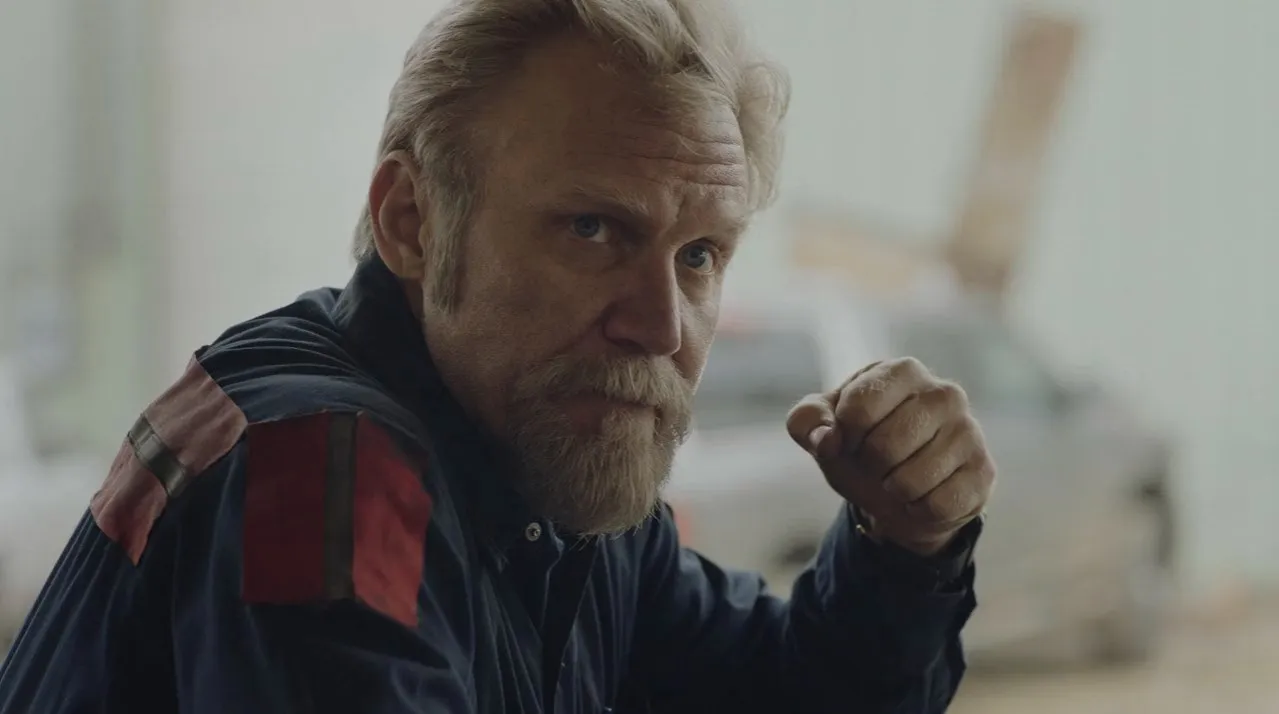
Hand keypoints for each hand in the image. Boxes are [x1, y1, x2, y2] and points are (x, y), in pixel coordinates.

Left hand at [786, 357, 994, 556]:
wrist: (901, 490)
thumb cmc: (861, 446)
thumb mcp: (824, 431)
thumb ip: (807, 422)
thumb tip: (826, 437)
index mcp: (902, 371)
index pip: (857, 409)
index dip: (842, 436)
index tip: (849, 438)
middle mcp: (945, 393)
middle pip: (884, 447)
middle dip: (868, 466)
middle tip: (877, 463)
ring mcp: (970, 431)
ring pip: (910, 482)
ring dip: (893, 491)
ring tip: (899, 478)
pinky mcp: (984, 472)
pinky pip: (938, 505)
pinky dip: (919, 510)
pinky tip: (924, 495)